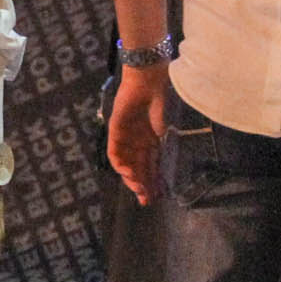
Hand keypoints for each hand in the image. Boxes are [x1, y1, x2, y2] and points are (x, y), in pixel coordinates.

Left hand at [107, 69, 165, 205]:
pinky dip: (119, 163)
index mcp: (151, 140)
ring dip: (131, 177)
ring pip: (125, 163)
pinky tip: (127, 172)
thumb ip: (163, 151)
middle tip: (146, 200)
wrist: (150, 81)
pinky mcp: (115, 129)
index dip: (152, 183)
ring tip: (138, 188)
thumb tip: (165, 171)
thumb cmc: (162, 101)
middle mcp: (137, 141)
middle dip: (141, 186)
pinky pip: (114, 151)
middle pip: (137, 169)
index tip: (156, 198)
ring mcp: (126, 136)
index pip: (149, 167)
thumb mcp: (165, 131)